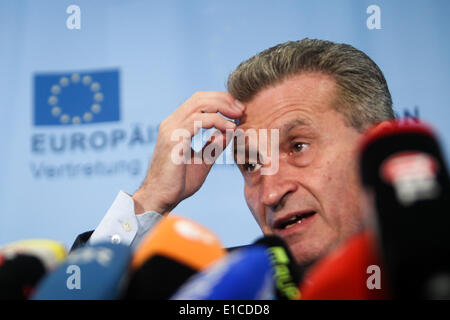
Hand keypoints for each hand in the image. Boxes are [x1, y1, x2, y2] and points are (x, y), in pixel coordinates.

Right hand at [132, 91, 244, 214]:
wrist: (161, 198)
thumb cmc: (178, 183)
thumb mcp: (203, 160)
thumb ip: (214, 146)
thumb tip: (227, 134)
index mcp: (176, 125)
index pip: (198, 101)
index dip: (220, 101)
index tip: (238, 112)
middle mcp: (171, 123)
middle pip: (200, 97)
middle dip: (224, 99)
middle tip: (242, 109)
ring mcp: (171, 129)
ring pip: (199, 104)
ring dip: (222, 107)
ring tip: (238, 116)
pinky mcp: (174, 139)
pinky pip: (198, 121)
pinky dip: (217, 121)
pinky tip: (230, 128)